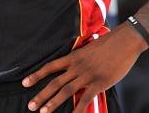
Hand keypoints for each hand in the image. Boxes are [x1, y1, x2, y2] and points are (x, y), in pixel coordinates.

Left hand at [22, 25, 146, 112]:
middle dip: (41, 95)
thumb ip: (79, 60)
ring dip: (53, 103)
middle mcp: (77, 66)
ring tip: (43, 112)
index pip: (50, 67)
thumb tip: (74, 68)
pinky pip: (85, 99)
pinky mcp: (99, 83)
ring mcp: (87, 75)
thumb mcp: (88, 49)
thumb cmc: (108, 44)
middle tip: (30, 106)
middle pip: (55, 82)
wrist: (124, 42)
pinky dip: (78, 109)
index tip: (24, 84)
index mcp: (73, 57)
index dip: (36, 75)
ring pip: (66, 91)